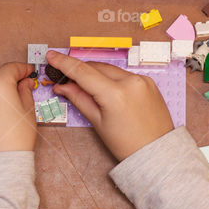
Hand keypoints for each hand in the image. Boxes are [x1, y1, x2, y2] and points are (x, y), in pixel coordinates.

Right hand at [46, 50, 173, 160]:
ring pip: (110, 69)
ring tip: (88, 89)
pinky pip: (124, 74)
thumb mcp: (98, 122)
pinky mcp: (149, 82)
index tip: (51, 56)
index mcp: (115, 94)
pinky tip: (107, 91)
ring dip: (96, 74)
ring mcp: (142, 80)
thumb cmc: (127, 143)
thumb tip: (62, 86)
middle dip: (80, 71)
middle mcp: (131, 82)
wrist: (157, 152)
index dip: (64, 63)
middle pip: (96, 67)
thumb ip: (79, 98)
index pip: (83, 72)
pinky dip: (112, 78)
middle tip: (66, 79)